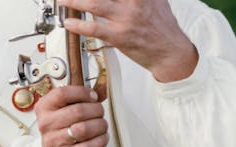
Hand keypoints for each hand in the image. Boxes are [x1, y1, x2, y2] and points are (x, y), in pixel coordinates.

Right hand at [35, 86, 108, 146]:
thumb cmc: (62, 130)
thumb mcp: (67, 109)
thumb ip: (84, 97)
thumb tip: (104, 86)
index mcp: (45, 107)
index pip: (63, 93)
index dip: (82, 93)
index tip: (93, 96)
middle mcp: (46, 124)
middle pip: (78, 111)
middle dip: (96, 110)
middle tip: (100, 113)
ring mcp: (53, 141)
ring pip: (84, 129)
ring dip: (99, 126)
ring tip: (101, 126)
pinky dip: (99, 141)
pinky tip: (101, 138)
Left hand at [58, 0, 197, 81]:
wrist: (171, 52)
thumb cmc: (163, 29)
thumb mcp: (155, 1)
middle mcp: (133, 2)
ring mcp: (125, 18)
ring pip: (93, 4)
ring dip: (74, 2)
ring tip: (63, 2)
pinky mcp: (119, 35)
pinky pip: (94, 28)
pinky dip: (78, 26)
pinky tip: (69, 24)